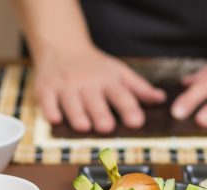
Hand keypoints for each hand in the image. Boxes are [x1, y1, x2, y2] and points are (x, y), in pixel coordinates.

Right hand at [34, 48, 165, 132]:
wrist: (61, 46)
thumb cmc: (95, 66)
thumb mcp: (119, 72)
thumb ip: (139, 88)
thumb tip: (161, 99)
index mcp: (108, 80)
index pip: (121, 95)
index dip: (129, 109)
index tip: (137, 122)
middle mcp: (87, 83)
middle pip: (95, 101)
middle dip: (101, 114)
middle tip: (107, 127)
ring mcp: (65, 86)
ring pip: (71, 103)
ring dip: (77, 114)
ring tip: (83, 127)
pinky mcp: (46, 89)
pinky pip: (47, 101)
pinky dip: (50, 110)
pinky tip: (54, 119)